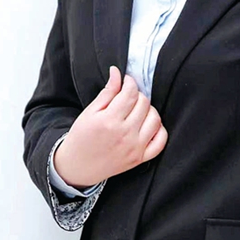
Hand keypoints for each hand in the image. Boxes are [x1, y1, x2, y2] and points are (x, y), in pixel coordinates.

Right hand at [53, 66, 167, 187]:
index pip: (130, 93)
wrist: (78, 166)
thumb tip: (117, 72)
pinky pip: (161, 140)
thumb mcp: (90, 112)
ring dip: (148, 110)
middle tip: (128, 97)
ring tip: (136, 110)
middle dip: (137, 95)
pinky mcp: (140, 158)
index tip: (127, 81)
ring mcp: (135, 148)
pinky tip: (148, 125)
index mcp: (109, 121)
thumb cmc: (82, 137)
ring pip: (155, 119)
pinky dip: (158, 129)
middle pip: (144, 103)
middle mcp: (125, 134)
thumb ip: (107, 92)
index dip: (130, 82)